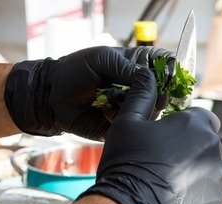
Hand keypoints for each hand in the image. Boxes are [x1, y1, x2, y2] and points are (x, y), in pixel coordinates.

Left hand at [3, 46, 171, 139]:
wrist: (52, 97)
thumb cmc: (74, 72)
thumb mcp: (102, 59)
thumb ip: (127, 68)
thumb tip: (152, 78)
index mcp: (135, 67)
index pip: (164, 66)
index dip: (170, 70)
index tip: (167, 75)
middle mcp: (137, 89)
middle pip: (164, 92)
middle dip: (158, 92)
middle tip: (145, 92)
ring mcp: (130, 109)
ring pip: (152, 111)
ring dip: (139, 106)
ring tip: (114, 100)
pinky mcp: (121, 126)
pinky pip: (134, 126)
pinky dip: (124, 118)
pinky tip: (107, 112)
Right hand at [79, 68, 221, 203]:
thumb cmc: (126, 164)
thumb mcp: (126, 123)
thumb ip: (141, 95)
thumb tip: (146, 75)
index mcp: (196, 124)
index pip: (201, 118)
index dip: (183, 127)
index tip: (166, 139)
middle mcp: (213, 150)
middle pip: (205, 147)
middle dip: (188, 153)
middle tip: (159, 166)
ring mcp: (217, 181)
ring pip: (206, 173)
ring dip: (190, 177)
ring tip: (162, 188)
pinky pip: (206, 199)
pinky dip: (192, 201)